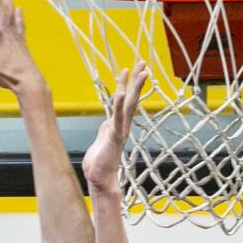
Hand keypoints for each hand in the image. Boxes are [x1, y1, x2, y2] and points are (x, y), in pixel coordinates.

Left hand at [82, 61, 147, 192]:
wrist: (100, 178)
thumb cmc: (99, 162)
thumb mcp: (102, 139)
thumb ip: (106, 130)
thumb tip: (108, 124)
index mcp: (118, 124)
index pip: (124, 101)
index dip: (127, 84)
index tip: (130, 69)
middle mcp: (122, 125)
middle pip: (131, 98)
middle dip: (137, 80)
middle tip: (143, 63)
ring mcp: (119, 130)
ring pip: (129, 105)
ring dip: (135, 88)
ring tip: (141, 72)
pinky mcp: (114, 137)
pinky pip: (117, 119)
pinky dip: (118, 106)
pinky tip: (121, 93)